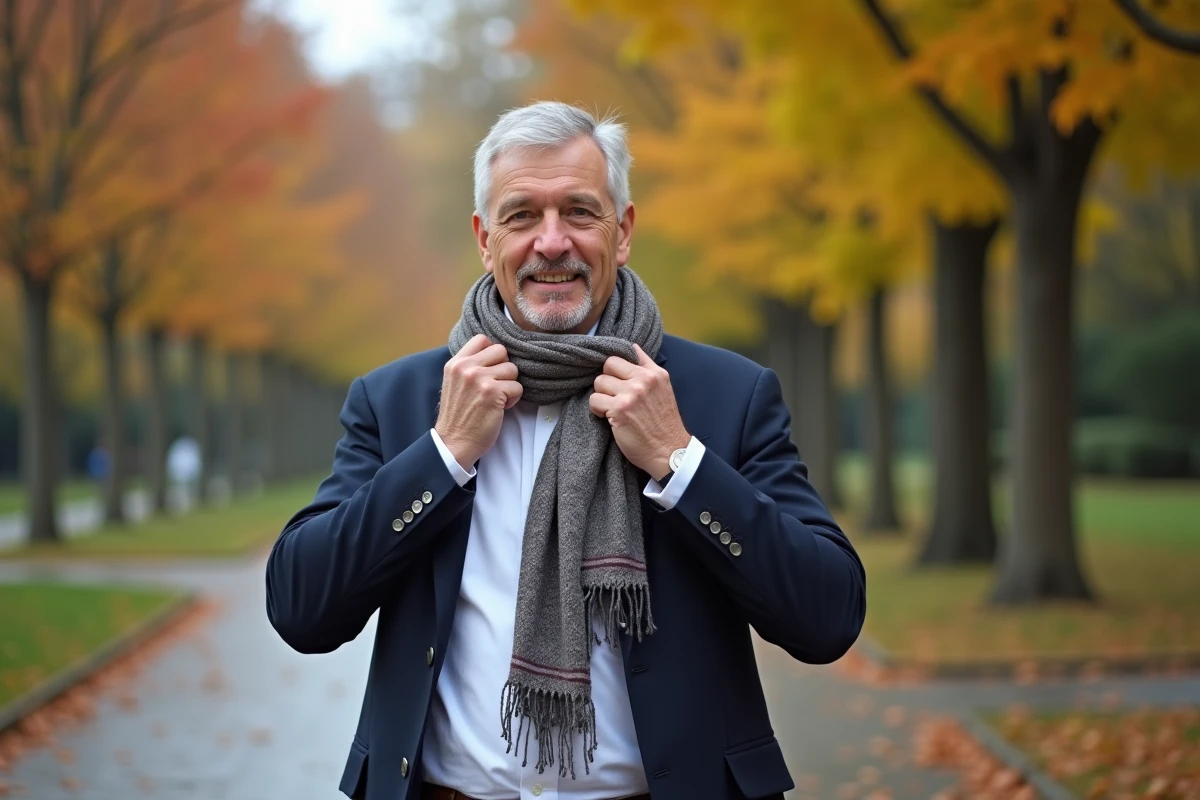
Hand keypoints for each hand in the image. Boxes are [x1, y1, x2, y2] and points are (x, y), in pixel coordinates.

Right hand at [435, 335, 522, 469]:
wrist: (454, 442)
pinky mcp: (493, 392)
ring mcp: (479, 378)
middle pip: (501, 351)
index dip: (492, 353)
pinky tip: (500, 408)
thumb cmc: (458, 416)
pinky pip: (518, 387)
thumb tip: (494, 353)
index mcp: (455, 363)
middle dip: (504, 368)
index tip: (491, 368)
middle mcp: (466, 367)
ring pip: (512, 369)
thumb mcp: (454, 383)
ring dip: (510, 385)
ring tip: (497, 398)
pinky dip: (513, 399)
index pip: (482, 339)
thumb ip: (469, 366)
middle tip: (496, 385)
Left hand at [589, 344, 689, 479]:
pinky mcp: (619, 410)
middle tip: (613, 396)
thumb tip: (633, 346)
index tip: (617, 381)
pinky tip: (609, 418)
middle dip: (607, 381)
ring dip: (601, 396)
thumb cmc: (663, 423)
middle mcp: (644, 380)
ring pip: (599, 382)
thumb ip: (647, 366)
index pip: (623, 354)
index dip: (615, 369)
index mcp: (654, 373)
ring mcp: (631, 394)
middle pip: (608, 365)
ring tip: (612, 408)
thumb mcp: (663, 388)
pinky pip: (594, 400)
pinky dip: (597, 410)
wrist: (669, 451)